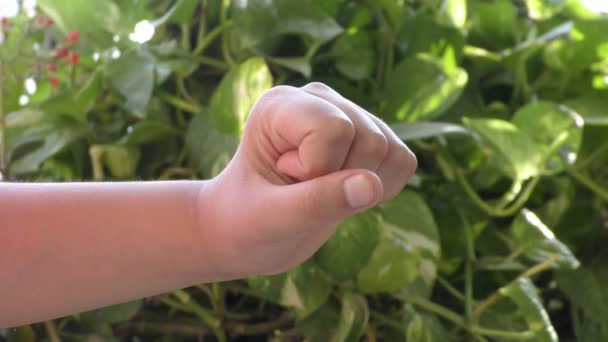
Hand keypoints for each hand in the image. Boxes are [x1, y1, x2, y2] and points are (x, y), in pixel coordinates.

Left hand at [199, 82, 416, 278]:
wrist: (250, 228)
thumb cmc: (247, 221)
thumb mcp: (272, 218)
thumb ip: (318, 201)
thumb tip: (372, 185)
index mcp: (281, 104)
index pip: (333, 130)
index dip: (318, 171)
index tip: (284, 184)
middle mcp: (318, 99)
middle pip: (368, 139)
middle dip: (339, 181)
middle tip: (300, 191)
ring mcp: (348, 114)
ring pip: (390, 150)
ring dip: (361, 189)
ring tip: (318, 191)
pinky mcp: (372, 135)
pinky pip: (404, 161)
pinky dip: (382, 189)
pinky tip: (344, 193)